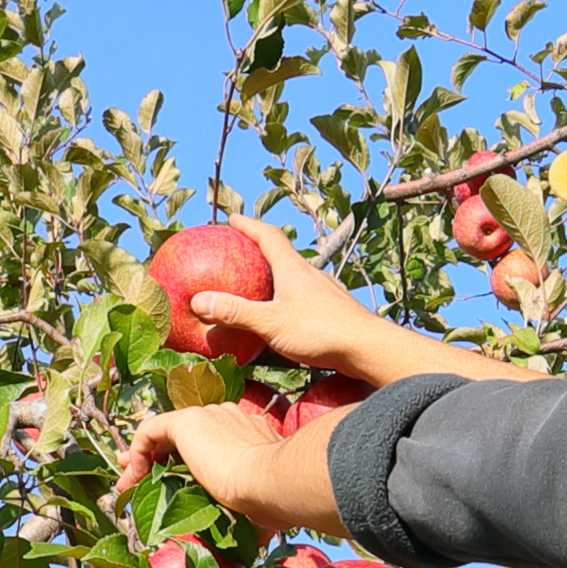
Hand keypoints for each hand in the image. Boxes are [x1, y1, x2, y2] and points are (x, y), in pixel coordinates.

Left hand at [118, 398, 339, 537]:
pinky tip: (134, 476)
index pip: (210, 443)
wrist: (271, 480)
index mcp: (246, 435)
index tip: (172, 483)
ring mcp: (208, 416)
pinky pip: (151, 429)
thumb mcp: (258, 505)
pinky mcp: (188, 421)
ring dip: (144, 458)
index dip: (186, 461)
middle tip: (140, 480)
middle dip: (159, 457)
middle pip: (184, 436)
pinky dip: (138, 450)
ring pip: (165, 432)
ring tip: (129, 482)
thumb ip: (248, 515)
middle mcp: (226, 419)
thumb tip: (250, 548)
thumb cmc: (273, 498)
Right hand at [183, 229, 448, 386]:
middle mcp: (310, 274)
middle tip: (240, 250)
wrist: (367, 348)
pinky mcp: (333, 310)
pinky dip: (288, 296)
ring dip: (276, 274)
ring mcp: (324, 291)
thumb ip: (236, 313)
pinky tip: (285, 313)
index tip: (232, 219)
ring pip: (296, 275)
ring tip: (259, 283)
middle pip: (282, 253)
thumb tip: (199, 301)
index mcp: (293, 268)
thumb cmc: (320, 331)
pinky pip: (305, 296)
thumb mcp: (271, 323)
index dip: (248, 225)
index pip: (268, 236)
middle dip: (260, 249)